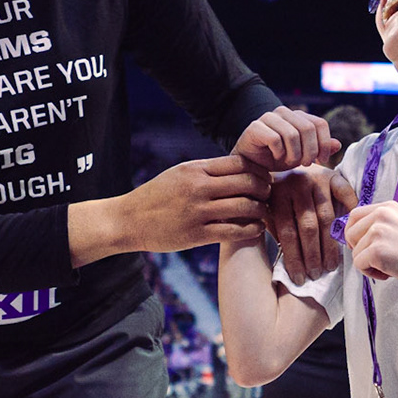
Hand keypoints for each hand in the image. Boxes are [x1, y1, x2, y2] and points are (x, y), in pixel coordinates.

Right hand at [116, 155, 272, 253]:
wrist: (129, 220)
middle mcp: (198, 187)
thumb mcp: (179, 174)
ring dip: (261, 210)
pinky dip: (252, 230)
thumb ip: (206, 171)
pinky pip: (234, 231)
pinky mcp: (197, 234)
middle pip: (247, 182)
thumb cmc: (156, 196)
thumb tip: (238, 169)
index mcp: (195, 169)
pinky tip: (256, 229)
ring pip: (245, 206)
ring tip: (263, 212)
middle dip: (264, 188)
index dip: (258, 170)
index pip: (240, 163)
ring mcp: (198, 211)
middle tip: (268, 195)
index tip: (263, 177)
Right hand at [235, 108, 339, 172]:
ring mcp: (268, 117)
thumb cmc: (275, 159)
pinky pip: (275, 139)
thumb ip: (319, 149)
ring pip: (292, 134)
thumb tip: (338, 144)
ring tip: (289, 162)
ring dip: (294, 154)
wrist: (249, 165)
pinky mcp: (255, 127)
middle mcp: (284, 112)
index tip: (321, 160)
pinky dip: (279, 153)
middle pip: (308, 128)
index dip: (324, 143)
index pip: (320, 124)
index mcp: (298, 116)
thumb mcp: (302, 156)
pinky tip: (276, 158)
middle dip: (310, 151)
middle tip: (305, 164)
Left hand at [267, 166, 358, 282]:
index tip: (298, 278)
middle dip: (312, 255)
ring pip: (326, 218)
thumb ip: (276, 229)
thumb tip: (284, 263)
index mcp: (277, 194)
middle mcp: (296, 184)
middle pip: (308, 227)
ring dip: (329, 245)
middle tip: (317, 275)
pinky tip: (349, 235)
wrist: (288, 160)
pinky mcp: (333, 175)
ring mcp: (316, 178)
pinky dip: (349, 214)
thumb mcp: (269, 210)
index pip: (286, 232)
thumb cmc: (280, 197)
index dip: (293, 257)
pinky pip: (345, 196)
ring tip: (330, 266)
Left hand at [341, 201, 397, 294]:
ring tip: (392, 266)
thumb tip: (355, 236)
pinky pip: (359, 265)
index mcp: (389, 207)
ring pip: (355, 251)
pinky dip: (371, 273)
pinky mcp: (377, 250)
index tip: (366, 246)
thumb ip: (382, 226)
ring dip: (369, 264)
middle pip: (350, 232)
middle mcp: (382, 214)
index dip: (355, 234)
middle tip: (379, 260)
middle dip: (359, 249)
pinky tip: (391, 273)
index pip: (355, 215)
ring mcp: (379, 231)